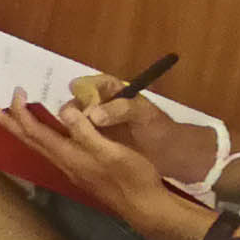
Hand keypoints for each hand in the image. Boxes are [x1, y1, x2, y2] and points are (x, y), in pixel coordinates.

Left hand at [4, 100, 180, 231]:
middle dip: (11, 123)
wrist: (144, 208)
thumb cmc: (133, 178)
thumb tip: (65, 111)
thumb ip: (87, 132)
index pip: (36, 131)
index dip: (22, 112)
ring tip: (12, 118)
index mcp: (70, 155)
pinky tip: (47, 135)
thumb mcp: (112, 151)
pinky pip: (52, 150)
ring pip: (39, 147)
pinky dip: (41, 138)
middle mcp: (64, 163)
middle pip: (30, 141)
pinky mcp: (81, 172)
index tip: (15, 93)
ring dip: (23, 130)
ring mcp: (72, 169)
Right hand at [65, 76, 221, 189]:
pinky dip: (73, 141)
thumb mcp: (143, 115)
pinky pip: (78, 137)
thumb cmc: (158, 130)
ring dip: (70, 126)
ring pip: (74, 120)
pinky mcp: (93, 141)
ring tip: (70, 136)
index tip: (75, 92)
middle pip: (78, 101)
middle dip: (72, 109)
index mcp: (114, 91)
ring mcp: (95, 124)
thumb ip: (120, 110)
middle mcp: (101, 105)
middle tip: (71, 120)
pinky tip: (71, 147)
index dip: (82, 87)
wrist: (169, 156)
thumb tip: (93, 115)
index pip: (94, 83)